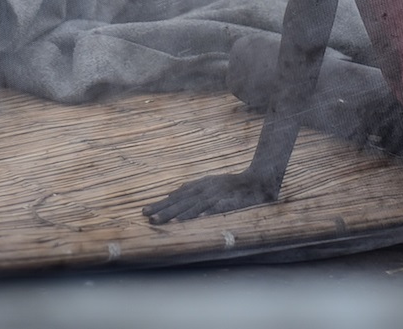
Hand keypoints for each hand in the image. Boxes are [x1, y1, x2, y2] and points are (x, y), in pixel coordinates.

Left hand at [142, 171, 276, 223]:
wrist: (257, 181)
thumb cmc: (231, 184)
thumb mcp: (208, 183)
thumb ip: (191, 188)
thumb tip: (171, 193)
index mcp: (199, 186)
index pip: (177, 197)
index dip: (161, 204)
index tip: (145, 211)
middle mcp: (205, 190)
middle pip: (181, 202)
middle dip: (163, 210)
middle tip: (147, 217)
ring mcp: (216, 195)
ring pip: (193, 206)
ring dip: (177, 214)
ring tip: (161, 221)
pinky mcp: (228, 202)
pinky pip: (214, 209)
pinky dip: (204, 213)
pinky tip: (193, 219)